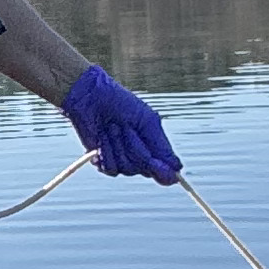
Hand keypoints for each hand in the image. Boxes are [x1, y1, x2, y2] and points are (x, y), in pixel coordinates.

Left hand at [61, 61, 181, 182]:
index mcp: (154, 146)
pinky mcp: (105, 160)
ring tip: (111, 128)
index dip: (162, 171)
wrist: (91, 98)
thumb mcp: (147, 122)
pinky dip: (106, 152)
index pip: (165, 171)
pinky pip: (110, 169)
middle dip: (134, 148)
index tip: (155, 162)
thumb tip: (178, 169)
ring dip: (118, 147)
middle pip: (144, 169)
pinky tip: (101, 137)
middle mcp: (140, 156)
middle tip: (126, 128)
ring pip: (126, 169)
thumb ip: (161, 147)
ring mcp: (122, 159)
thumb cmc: (121, 104)